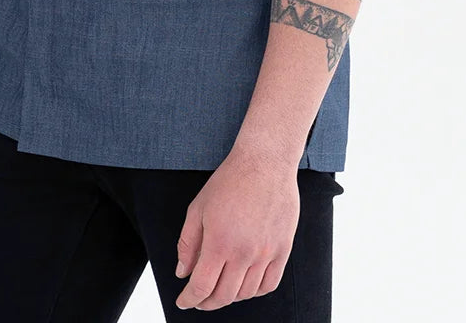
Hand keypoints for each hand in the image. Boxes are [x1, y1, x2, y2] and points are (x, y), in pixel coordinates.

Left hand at [173, 144, 299, 310]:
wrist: (264, 163)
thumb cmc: (230, 181)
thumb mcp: (198, 208)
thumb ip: (188, 243)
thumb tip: (183, 273)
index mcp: (219, 242)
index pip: (202, 286)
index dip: (189, 299)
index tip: (184, 301)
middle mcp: (243, 253)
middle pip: (223, 296)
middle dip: (207, 302)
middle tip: (199, 299)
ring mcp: (265, 253)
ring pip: (246, 293)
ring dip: (230, 297)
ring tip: (221, 288)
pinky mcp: (282, 249)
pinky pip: (269, 284)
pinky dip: (255, 291)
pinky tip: (245, 284)